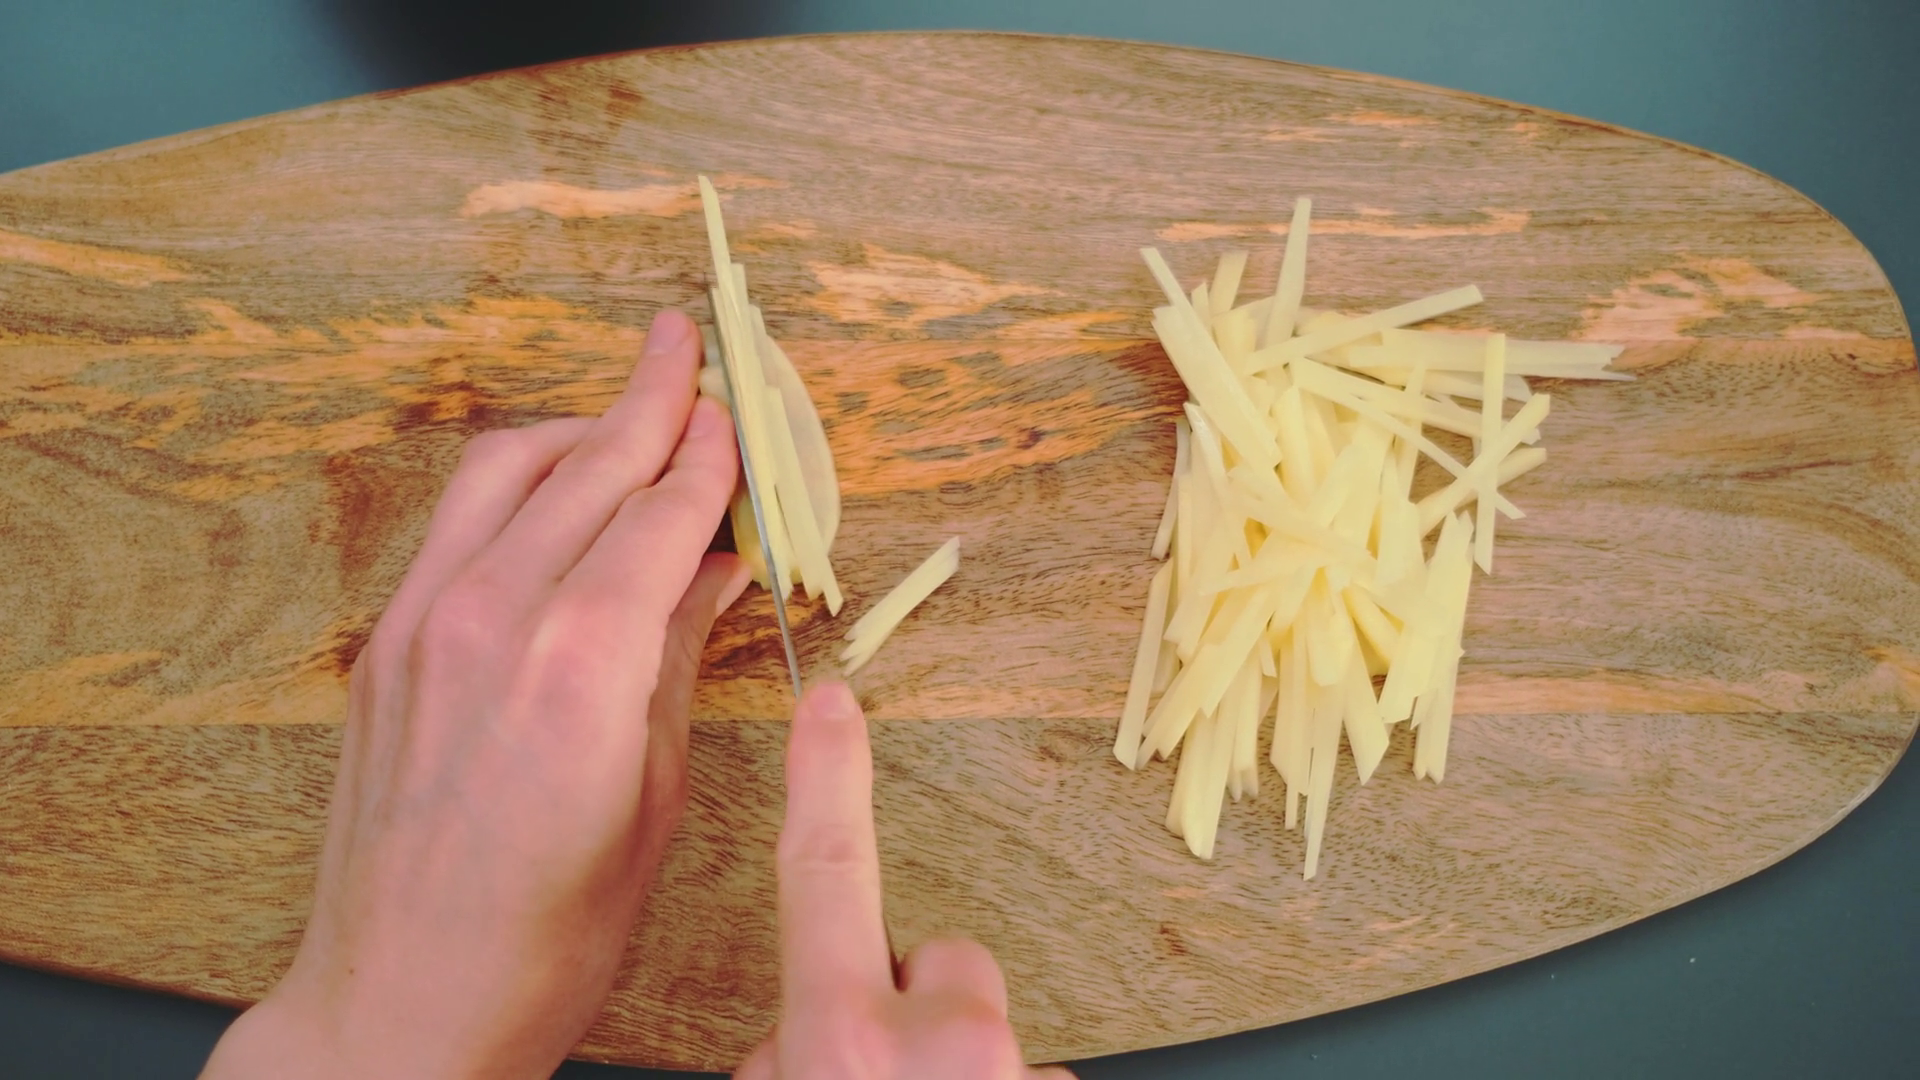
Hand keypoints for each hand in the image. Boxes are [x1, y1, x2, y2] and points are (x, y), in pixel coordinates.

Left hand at [202, 310, 747, 1079]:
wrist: (399, 1004)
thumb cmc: (547, 934)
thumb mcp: (652, 795)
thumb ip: (678, 652)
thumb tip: (721, 561)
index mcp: (580, 667)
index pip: (662, 511)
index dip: (710, 451)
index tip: (738, 405)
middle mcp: (491, 620)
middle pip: (588, 465)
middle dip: (650, 399)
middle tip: (689, 343)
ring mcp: (422, 624)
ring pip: (507, 469)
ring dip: (578, 426)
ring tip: (632, 410)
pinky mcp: (383, 644)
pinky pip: (457, 520)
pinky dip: (517, 481)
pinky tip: (557, 490)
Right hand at [735, 682, 1075, 1079]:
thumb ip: (788, 1057)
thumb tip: (803, 1038)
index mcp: (847, 1042)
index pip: (827, 873)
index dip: (826, 780)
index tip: (831, 705)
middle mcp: (946, 1046)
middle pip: (939, 965)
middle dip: (911, 1010)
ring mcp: (1021, 1075)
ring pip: (983, 1040)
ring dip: (951, 1078)